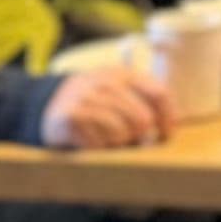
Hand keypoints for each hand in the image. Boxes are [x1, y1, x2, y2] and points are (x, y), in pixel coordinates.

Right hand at [37, 65, 172, 150]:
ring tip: (106, 135)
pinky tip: (90, 138)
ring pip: (121, 134)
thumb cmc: (95, 100)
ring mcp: (87, 99)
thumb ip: (145, 97)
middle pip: (142, 120)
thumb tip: (171, 125)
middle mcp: (105, 83)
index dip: (168, 118)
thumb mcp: (119, 88)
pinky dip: (98, 148)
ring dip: (117, 142)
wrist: (49, 101)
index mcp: (123, 74)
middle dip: (139, 136)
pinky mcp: (72, 117)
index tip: (167, 133)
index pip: (159, 94)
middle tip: (129, 138)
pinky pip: (99, 144)